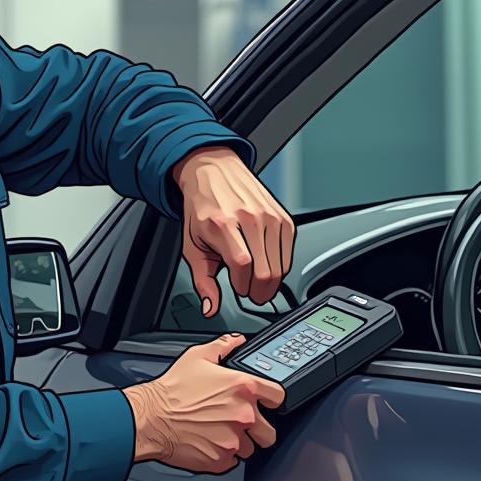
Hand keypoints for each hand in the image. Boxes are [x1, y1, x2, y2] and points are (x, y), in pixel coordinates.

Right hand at [123, 332, 283, 472]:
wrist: (151, 418)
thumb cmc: (172, 390)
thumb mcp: (197, 356)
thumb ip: (223, 346)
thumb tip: (236, 340)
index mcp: (243, 388)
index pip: (279, 396)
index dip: (272, 399)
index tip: (266, 402)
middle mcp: (243, 415)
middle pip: (270, 431)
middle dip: (258, 428)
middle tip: (240, 422)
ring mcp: (233, 440)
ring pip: (250, 448)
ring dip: (239, 442)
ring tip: (219, 431)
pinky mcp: (221, 460)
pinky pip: (231, 461)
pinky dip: (223, 455)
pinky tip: (209, 442)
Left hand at [172, 146, 294, 316]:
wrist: (213, 173)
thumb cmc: (202, 208)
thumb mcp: (192, 246)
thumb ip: (202, 281)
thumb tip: (210, 308)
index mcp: (223, 224)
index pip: (242, 266)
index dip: (242, 285)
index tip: (238, 289)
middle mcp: (249, 218)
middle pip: (265, 270)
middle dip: (258, 290)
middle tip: (250, 292)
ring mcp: (269, 216)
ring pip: (280, 266)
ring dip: (269, 281)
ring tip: (256, 279)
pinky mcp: (283, 216)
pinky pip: (288, 253)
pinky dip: (279, 266)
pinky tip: (266, 264)